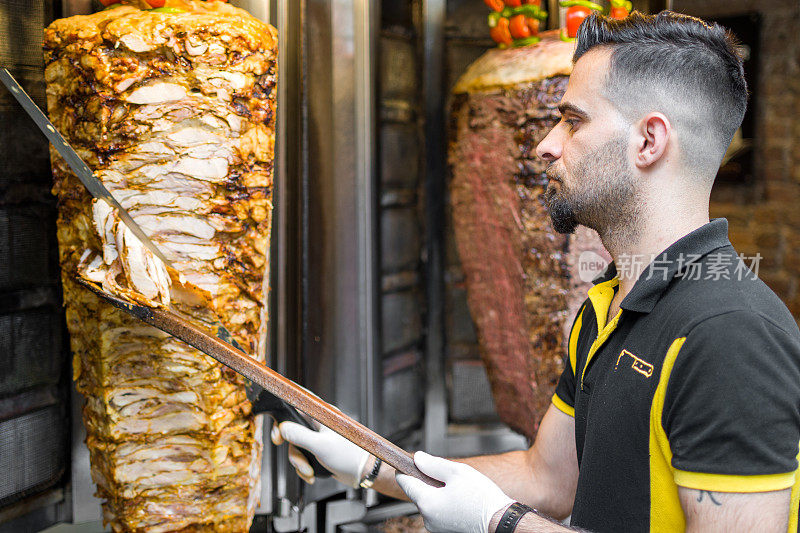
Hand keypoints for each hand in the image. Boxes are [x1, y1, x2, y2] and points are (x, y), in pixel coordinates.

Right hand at [271, 421, 370, 487]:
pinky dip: (304, 467)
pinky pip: (303, 456)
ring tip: (309, 471)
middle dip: (291, 446)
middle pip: (292, 429)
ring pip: (297, 446)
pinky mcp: (319, 450)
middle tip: (283, 447)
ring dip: (299, 462)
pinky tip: (312, 474)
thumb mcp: (321, 446)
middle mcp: (319, 423)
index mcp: (321, 414)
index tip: (277, 428)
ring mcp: (318, 437)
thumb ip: (300, 436)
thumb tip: (282, 428)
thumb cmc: (350, 456)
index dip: (283, 411)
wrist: (363, 473)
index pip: (298, 403)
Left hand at [396, 452, 513, 532]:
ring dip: (438, 492)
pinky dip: (446, 503)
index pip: (405, 483)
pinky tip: (462, 499)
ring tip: (459, 488)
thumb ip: (433, 464)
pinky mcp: (446, 530)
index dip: (404, 470)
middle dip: (428, 481)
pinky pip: (440, 511)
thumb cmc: (482, 499)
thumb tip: (418, 458)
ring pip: (430, 502)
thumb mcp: (457, 472)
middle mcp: (428, 518)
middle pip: (419, 493)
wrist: (501, 521)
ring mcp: (437, 527)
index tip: (403, 463)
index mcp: (427, 503)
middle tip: (447, 474)